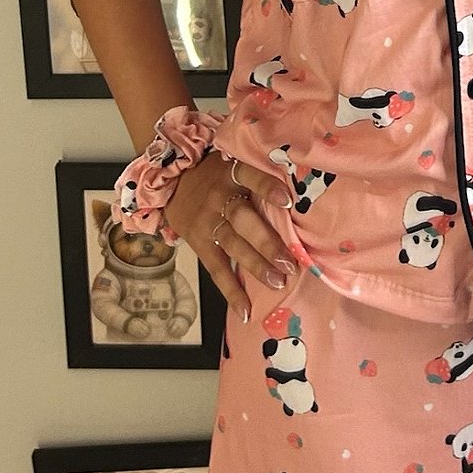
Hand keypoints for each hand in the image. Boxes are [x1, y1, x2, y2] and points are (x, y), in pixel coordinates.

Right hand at [168, 153, 300, 324]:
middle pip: (243, 219)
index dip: (267, 188)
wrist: (171, 183)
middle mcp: (219, 198)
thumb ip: (258, 175)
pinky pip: (216, 269)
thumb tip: (300, 191)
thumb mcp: (232, 163)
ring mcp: (208, 222)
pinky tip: (245, 310)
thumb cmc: (215, 175)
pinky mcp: (199, 244)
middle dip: (266, 242)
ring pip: (232, 245)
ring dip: (255, 266)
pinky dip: (230, 291)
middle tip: (290, 263)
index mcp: (231, 173)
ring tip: (277, 282)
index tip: (288, 202)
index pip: (250, 177)